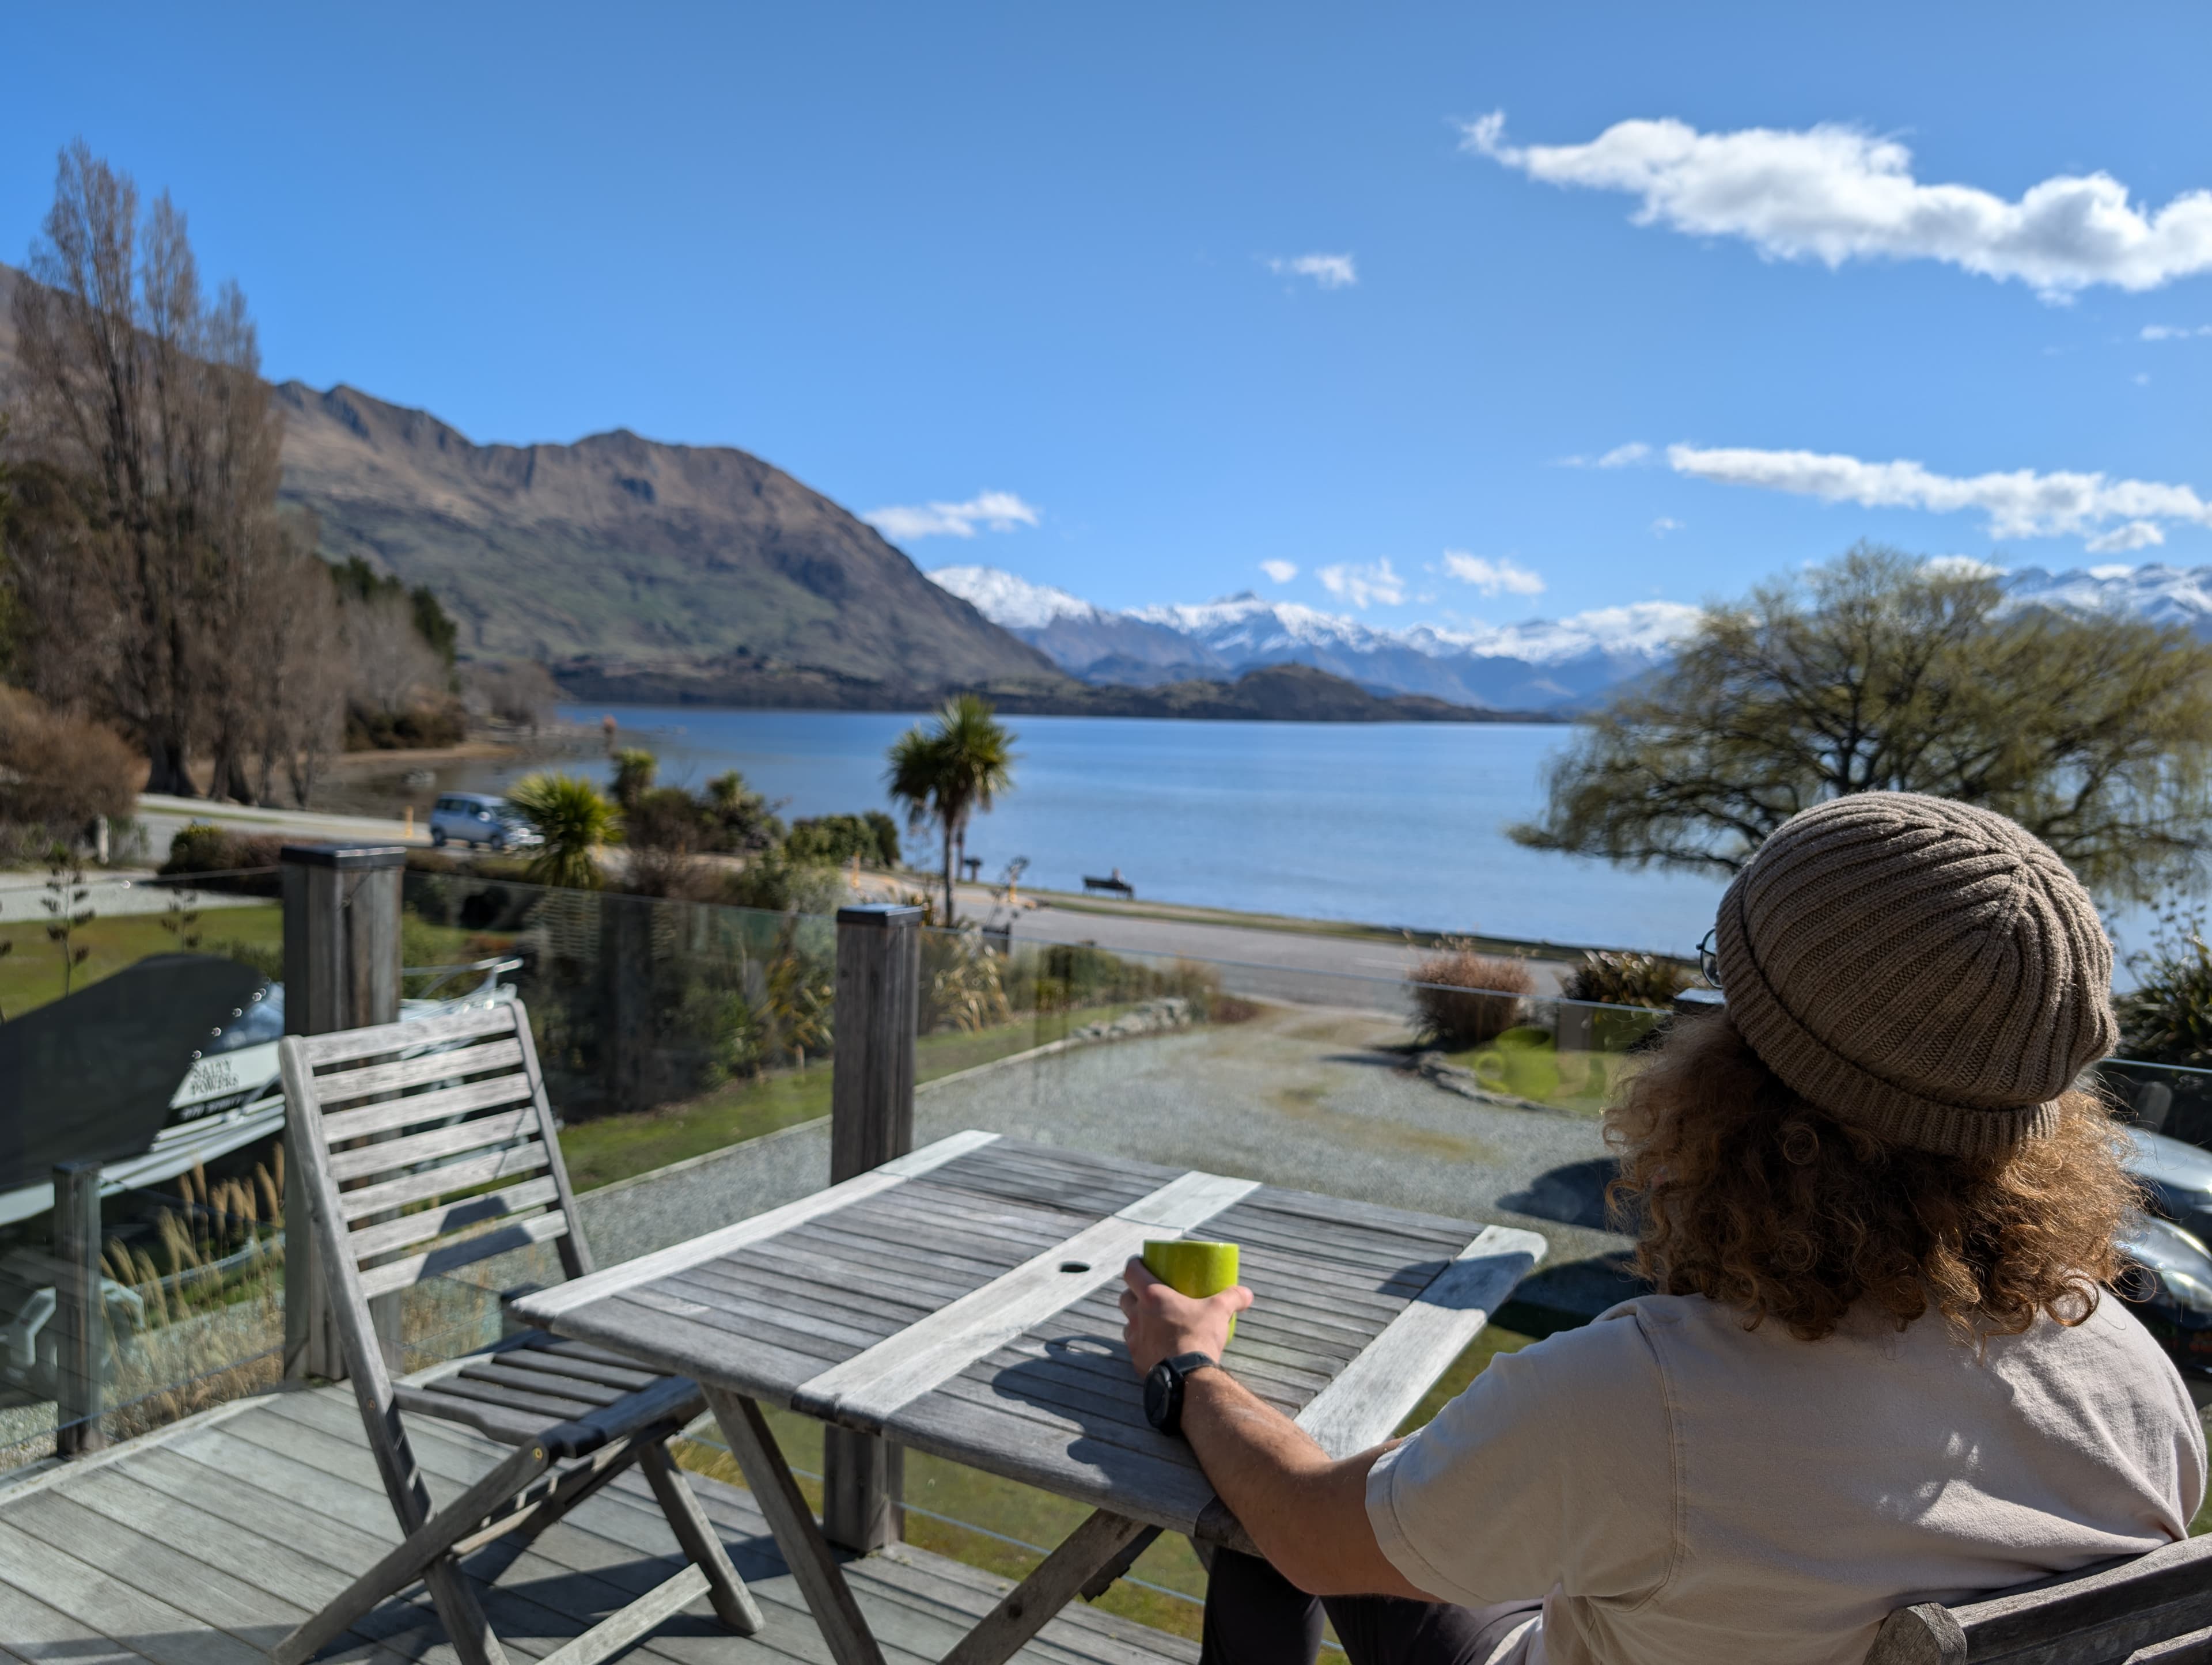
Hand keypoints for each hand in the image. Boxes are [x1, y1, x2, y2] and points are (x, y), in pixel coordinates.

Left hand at [1119, 1257, 1252, 1375]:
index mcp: (1152, 1296)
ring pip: (1128, 1324)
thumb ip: (1233, 1298)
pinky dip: (1143, 1344)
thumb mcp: (1219, 1311)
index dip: (1135, 1264)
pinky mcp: (1137, 1360)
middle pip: (1125, 1298)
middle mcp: (1137, 1316)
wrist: (1188, 1376)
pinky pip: (1135, 1347)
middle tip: (1148, 1295)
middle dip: (1133, 1294)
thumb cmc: (1200, 1337)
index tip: (1141, 1263)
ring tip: (1152, 1322)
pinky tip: (1156, 1347)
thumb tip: (1247, 1293)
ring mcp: (1135, 1339)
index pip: (1131, 1271)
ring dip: (1137, 1320)